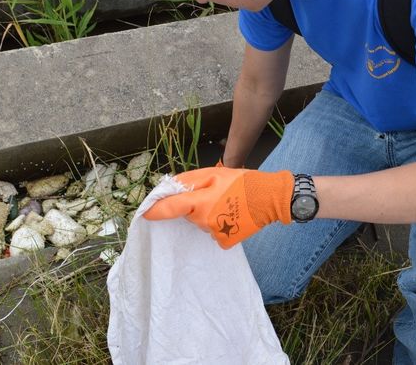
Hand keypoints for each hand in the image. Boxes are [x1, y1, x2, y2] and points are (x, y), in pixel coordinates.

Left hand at [144, 167, 293, 248]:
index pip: (170, 208)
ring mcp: (214, 233)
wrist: (270, 199)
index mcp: (200, 202)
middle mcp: (204, 221)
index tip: (144, 212)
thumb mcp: (215, 174)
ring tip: (227, 202)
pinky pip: (214, 231)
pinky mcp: (225, 241)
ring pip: (202, 222)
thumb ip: (190, 181)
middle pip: (189, 214)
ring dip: (208, 213)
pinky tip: (232, 214)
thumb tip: (170, 187)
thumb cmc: (243, 182)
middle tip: (213, 193)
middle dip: (194, 205)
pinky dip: (219, 224)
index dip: (155, 210)